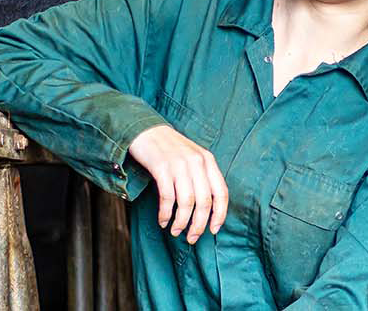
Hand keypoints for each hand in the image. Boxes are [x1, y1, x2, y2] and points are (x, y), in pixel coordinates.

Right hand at [127, 124, 228, 243]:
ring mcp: (179, 164)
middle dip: (198, 225)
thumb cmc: (169, 149)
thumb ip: (201, 177)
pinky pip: (167, 198)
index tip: (213, 230)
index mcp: (208, 160)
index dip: (220, 215)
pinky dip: (166, 213)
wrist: (145, 130)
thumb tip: (207, 210)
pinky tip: (163, 221)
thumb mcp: (192, 158)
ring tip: (175, 231)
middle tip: (192, 238)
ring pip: (187, 202)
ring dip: (181, 222)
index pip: (221, 192)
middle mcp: (197, 162)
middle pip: (204, 202)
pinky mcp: (161, 168)